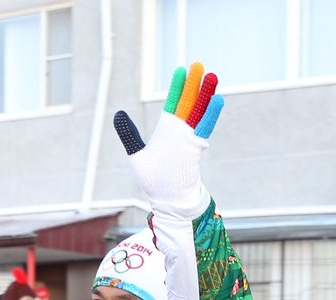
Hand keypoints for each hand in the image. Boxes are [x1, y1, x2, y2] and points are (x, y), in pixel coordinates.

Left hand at [112, 62, 223, 218]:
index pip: (174, 103)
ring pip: (199, 112)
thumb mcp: (136, 154)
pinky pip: (204, 128)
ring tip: (212, 76)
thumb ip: (129, 134)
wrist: (167, 198)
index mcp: (167, 130)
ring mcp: (189, 138)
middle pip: (188, 102)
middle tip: (199, 65)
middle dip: (193, 84)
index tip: (181, 70)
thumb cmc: (153, 180)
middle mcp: (180, 131)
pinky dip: (210, 115)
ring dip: (205, 95)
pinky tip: (217, 100)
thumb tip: (118, 113)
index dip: (178, 87)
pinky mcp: (195, 149)